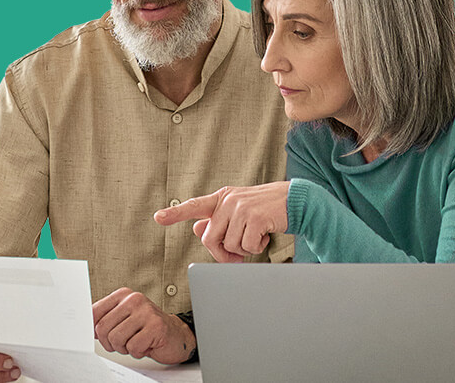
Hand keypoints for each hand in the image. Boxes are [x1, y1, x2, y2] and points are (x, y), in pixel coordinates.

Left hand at [92, 288, 195, 363]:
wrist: (176, 334)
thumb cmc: (147, 328)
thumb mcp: (123, 318)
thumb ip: (105, 319)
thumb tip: (84, 326)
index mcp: (123, 295)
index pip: (94, 312)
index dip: (93, 330)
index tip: (98, 336)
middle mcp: (134, 299)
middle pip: (102, 329)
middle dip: (110, 342)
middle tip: (123, 342)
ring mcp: (146, 312)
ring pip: (116, 339)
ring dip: (124, 348)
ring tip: (135, 342)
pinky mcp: (156, 327)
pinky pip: (133, 347)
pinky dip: (137, 352)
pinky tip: (146, 344)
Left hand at [154, 182, 289, 262]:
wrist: (296, 200)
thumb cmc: (266, 209)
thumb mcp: (240, 211)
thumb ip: (218, 220)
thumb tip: (197, 228)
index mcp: (222, 197)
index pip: (194, 205)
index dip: (175, 213)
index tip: (158, 218)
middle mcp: (228, 200)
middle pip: (210, 239)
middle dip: (222, 253)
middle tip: (237, 256)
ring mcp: (241, 208)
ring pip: (229, 246)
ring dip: (244, 249)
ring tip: (256, 237)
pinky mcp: (255, 217)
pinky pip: (247, 246)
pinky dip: (256, 248)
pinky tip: (265, 236)